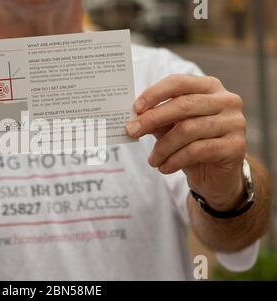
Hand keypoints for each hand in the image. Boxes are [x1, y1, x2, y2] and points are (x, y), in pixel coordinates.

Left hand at [126, 75, 246, 210]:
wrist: (216, 175)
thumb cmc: (192, 144)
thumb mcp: (172, 127)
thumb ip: (157, 118)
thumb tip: (133, 118)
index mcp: (210, 87)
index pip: (179, 82)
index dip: (155, 93)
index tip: (135, 108)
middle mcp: (227, 100)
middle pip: (183, 105)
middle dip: (152, 119)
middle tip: (131, 131)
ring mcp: (235, 123)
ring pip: (188, 130)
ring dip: (163, 147)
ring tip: (152, 159)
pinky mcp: (236, 146)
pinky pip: (197, 151)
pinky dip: (174, 160)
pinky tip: (164, 167)